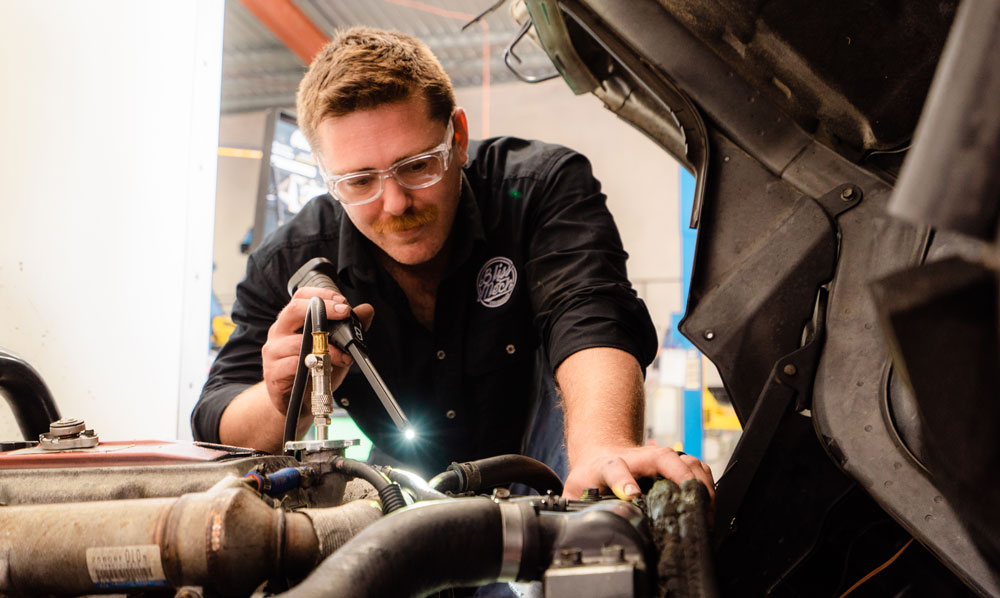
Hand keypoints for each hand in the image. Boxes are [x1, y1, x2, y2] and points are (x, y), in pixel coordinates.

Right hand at [260, 287, 373, 414]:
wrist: (297, 402)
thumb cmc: (314, 370)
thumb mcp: (335, 348)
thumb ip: (349, 329)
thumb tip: (367, 309)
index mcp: (292, 322)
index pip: (301, 297)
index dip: (322, 295)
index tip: (343, 302)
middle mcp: (279, 332)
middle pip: (295, 310)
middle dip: (324, 310)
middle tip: (344, 314)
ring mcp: (274, 352)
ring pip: (298, 341)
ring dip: (327, 349)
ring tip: (343, 357)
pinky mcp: (273, 372)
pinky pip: (293, 364)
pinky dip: (312, 366)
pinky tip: (323, 370)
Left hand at [562, 445, 714, 501]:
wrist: (601, 454)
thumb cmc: (592, 475)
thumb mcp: (576, 489)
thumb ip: (574, 504)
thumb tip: (581, 524)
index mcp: (608, 465)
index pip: (614, 468)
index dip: (623, 481)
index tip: (632, 495)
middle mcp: (638, 458)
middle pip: (663, 457)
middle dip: (681, 478)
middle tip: (691, 505)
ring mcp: (659, 458)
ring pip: (685, 460)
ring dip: (700, 481)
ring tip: (706, 508)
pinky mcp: (674, 464)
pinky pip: (697, 466)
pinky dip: (707, 482)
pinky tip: (710, 502)